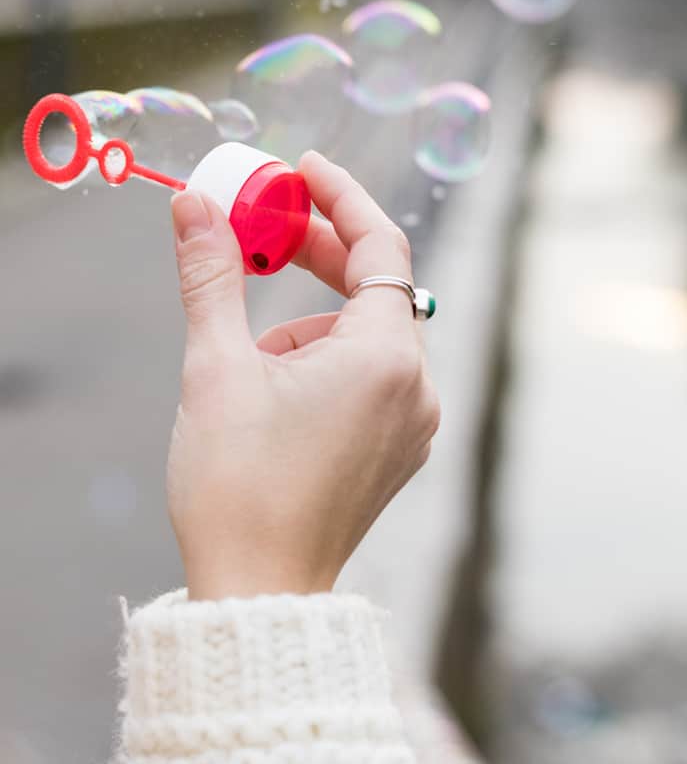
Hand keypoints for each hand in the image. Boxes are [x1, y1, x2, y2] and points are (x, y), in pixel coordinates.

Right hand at [166, 150, 440, 599]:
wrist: (258, 592)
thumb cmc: (238, 486)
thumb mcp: (216, 369)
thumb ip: (212, 276)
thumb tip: (193, 206)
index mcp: (383, 358)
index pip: (380, 246)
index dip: (341, 198)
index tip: (302, 171)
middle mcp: (416, 386)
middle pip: (377, 289)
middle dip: (320, 255)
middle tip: (264, 230)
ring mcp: (415, 423)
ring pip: (368, 337)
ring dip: (311, 325)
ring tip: (250, 366)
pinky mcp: (400, 449)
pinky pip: (373, 378)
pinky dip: (329, 362)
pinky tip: (277, 393)